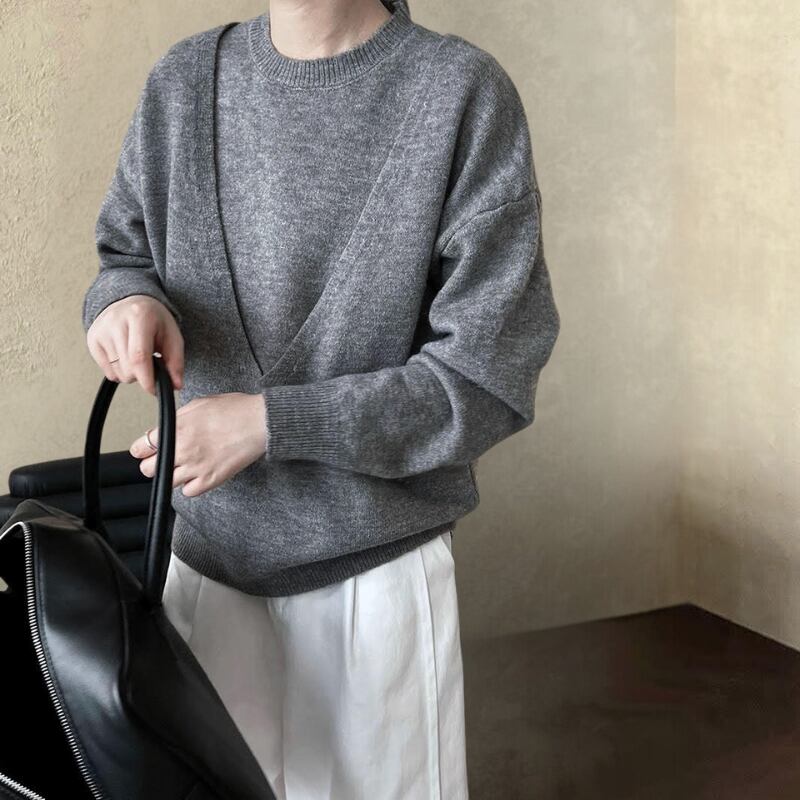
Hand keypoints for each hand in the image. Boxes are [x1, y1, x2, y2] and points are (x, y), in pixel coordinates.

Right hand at [86, 294, 183, 394]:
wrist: (132, 301)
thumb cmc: (154, 320)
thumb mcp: (172, 335)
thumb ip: (176, 361)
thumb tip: (175, 385)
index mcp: (140, 316)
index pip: (139, 356)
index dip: (147, 378)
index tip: (154, 389)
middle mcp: (116, 321)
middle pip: (128, 368)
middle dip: (142, 375)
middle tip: (150, 362)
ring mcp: (101, 330)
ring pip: (118, 373)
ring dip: (131, 373)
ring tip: (137, 356)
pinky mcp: (92, 339)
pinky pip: (108, 372)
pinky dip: (120, 371)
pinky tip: (125, 356)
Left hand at [129, 392, 267, 496]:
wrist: (260, 422)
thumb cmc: (236, 409)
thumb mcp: (200, 404)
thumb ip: (179, 418)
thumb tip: (165, 427)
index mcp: (178, 428)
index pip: (142, 446)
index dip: (141, 449)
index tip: (144, 450)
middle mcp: (183, 449)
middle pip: (148, 469)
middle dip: (153, 463)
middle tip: (163, 459)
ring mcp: (197, 467)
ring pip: (167, 482)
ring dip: (172, 475)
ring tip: (183, 466)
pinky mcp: (211, 479)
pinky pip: (188, 492)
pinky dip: (190, 486)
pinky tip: (197, 475)